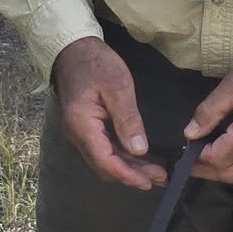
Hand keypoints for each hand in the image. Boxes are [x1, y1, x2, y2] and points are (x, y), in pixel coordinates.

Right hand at [51, 38, 168, 189]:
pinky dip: (121, 157)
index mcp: (82, 125)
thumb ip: (128, 119)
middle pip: (104, 166)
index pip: (105, 161)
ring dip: (128, 168)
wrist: (72, 49)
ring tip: (154, 172)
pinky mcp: (85, 128)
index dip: (127, 175)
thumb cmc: (95, 63)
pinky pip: (103, 149)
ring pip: (103, 160)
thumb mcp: (118, 86)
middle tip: (160, 177)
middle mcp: (77, 134)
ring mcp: (79, 132)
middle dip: (131, 175)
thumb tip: (139, 149)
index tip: (149, 182)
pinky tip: (139, 157)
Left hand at [184, 44, 232, 184]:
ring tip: (204, 158)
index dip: (196, 159)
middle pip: (230, 173)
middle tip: (187, 163)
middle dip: (206, 172)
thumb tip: (190, 133)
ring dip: (221, 169)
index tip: (182, 152)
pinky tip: (228, 149)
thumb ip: (210, 110)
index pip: (218, 158)